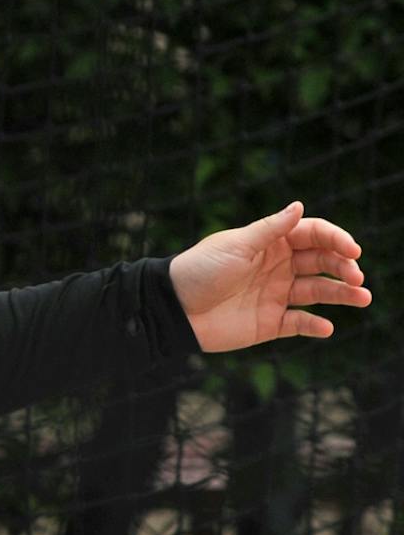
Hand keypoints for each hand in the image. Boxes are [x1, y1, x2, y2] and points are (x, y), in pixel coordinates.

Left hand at [170, 201, 371, 352]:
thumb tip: (300, 206)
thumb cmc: (200, 271)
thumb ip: (270, 230)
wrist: (172, 309)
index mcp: (271, 243)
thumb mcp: (235, 246)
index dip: (336, 240)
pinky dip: (315, 325)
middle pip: (322, 262)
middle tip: (356, 277)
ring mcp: (276, 295)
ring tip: (362, 298)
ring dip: (341, 294)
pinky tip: (327, 327)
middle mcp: (279, 267)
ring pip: (318, 292)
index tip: (352, 250)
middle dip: (343, 267)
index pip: (314, 235)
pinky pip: (300, 323)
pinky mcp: (270, 322)